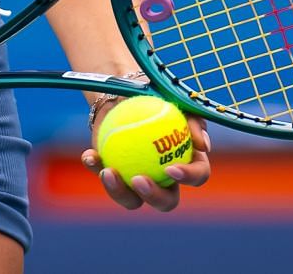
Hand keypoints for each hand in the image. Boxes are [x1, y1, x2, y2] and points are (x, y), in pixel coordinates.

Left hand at [81, 100, 211, 211]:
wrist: (126, 91)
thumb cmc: (158, 96)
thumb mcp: (177, 100)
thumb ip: (193, 120)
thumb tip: (202, 145)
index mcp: (188, 163)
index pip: (197, 176)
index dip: (188, 177)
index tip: (172, 167)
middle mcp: (165, 179)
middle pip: (166, 201)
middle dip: (154, 197)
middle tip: (139, 179)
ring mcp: (138, 182)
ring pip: (131, 199)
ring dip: (118, 191)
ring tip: (108, 172)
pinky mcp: (114, 176)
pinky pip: (104, 176)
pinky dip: (96, 166)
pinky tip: (90, 156)